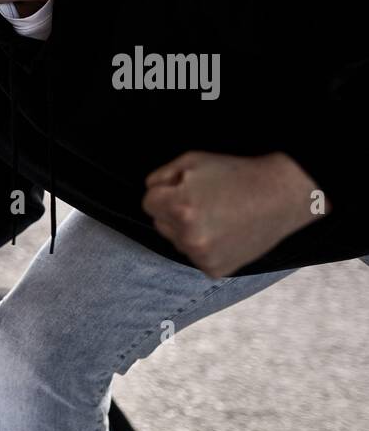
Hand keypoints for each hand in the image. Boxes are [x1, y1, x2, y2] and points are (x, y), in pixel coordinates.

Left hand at [142, 151, 322, 277]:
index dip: (166, 191)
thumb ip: (161, 176)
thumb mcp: (192, 161)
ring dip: (188, 230)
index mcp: (180, 208)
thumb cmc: (237, 174)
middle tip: (205, 201)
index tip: (187, 187)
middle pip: (160, 224)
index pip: (148, 203)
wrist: (282, 196)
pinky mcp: (215, 269)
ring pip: (177, 242)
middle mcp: (188, 236)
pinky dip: (205, 246)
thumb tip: (150, 191)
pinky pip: (195, 256)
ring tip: (219, 216)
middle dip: (174, 212)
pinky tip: (225, 232)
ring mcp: (202, 256)